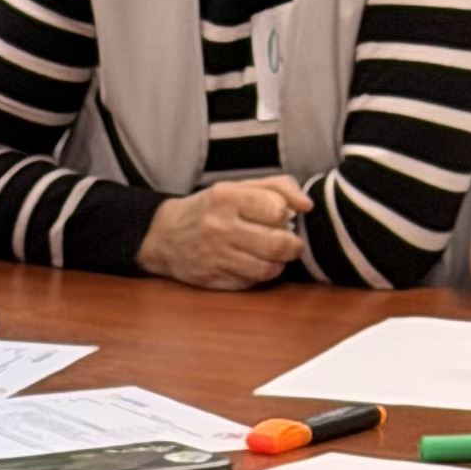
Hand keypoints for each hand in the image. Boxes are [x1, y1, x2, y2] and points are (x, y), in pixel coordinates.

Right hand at [137, 177, 309, 288]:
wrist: (163, 235)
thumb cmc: (210, 208)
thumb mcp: (238, 186)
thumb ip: (278, 187)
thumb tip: (307, 205)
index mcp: (227, 197)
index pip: (277, 209)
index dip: (286, 215)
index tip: (281, 217)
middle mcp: (219, 227)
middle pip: (276, 243)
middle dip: (292, 245)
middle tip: (290, 243)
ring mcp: (214, 256)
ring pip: (266, 268)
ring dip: (278, 264)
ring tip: (274, 255)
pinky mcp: (211, 280)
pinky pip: (250, 283)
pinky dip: (258, 276)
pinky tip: (253, 265)